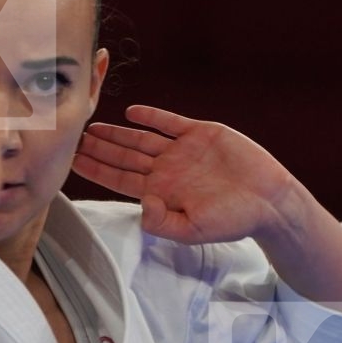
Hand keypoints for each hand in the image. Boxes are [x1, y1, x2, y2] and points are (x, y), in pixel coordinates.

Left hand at [70, 105, 307, 244]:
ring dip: (116, 133)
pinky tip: (132, 111)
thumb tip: (141, 205)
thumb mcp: (195, 230)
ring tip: (92, 127)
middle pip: (123, 158)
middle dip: (98, 149)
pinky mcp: (201, 134)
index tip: (73, 161)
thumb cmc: (233, 221)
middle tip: (72, 138)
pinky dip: (151, 116)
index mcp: (161, 193)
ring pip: (141, 139)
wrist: (269, 201)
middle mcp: (167, 170)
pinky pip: (170, 123)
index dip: (96, 170)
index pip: (119, 180)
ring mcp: (182, 151)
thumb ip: (164, 222)